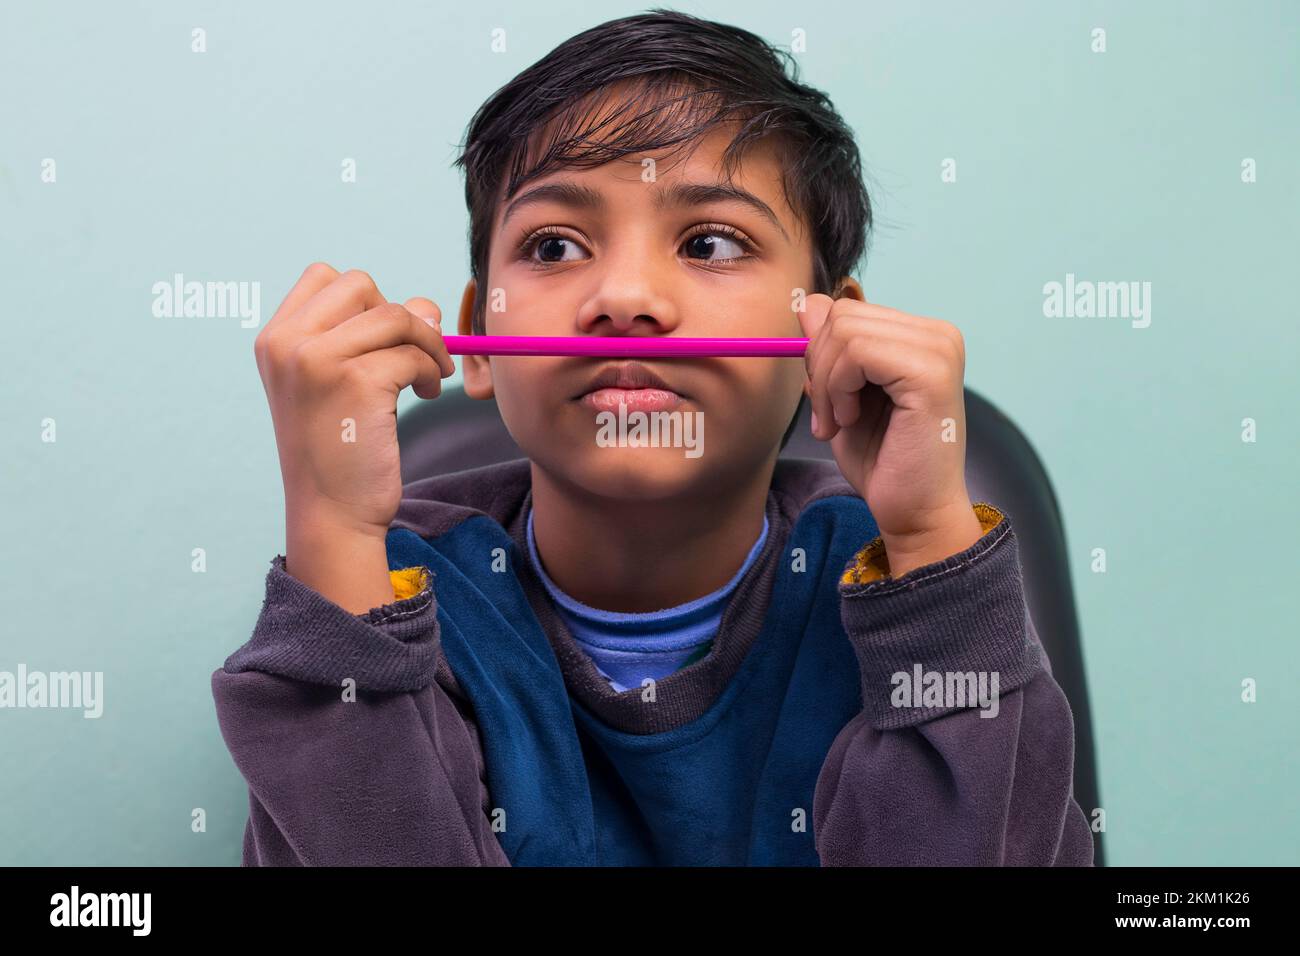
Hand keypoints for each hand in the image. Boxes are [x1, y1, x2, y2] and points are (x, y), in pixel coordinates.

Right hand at [254, 263, 453, 610]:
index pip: (324, 276)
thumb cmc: (340, 450)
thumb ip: (375, 336)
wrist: (332, 515)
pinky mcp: (357, 383)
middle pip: (361, 285)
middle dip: (399, 316)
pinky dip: (431, 372)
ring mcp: (318, 360)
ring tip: (429, 378)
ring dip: (426, 343)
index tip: (381, 339)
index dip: (365, 300)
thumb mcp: (344, 383)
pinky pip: (414, 355)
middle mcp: (288, 344)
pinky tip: (425, 395)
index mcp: (274, 340)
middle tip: (414, 356)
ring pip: (396, 315)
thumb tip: (427, 305)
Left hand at [797, 294, 984, 577]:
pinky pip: (857, 351)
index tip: (827, 400)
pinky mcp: (931, 371)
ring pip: (844, 330)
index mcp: (922, 337)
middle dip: (819, 367)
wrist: (915, 514)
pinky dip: (839, 388)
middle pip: (842, 314)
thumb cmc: (884, 463)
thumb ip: (829, 350)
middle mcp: (939, 335)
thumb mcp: (842, 395)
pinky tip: (852, 419)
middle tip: (830, 417)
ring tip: (842, 421)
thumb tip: (807, 301)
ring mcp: (939, 349)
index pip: (846, 309)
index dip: (820, 352)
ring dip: (827, 383)